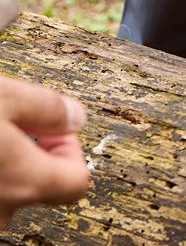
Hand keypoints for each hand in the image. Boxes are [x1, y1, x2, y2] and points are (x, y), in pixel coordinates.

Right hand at [0, 76, 89, 228]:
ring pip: (6, 189)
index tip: (52, 126)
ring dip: (4, 163)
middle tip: (11, 123)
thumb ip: (47, 106)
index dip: (71, 148)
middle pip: (38, 184)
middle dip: (30, 152)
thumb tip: (76, 116)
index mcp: (23, 183)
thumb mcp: (3, 97)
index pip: (78, 181)